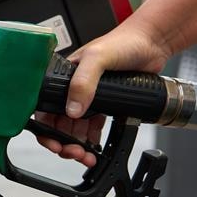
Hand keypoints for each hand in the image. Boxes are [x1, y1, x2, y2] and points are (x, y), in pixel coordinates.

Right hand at [36, 16, 172, 165]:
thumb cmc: (123, 41)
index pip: (44, 106)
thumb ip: (83, 82)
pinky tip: (94, 147)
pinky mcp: (104, 103)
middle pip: (58, 122)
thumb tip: (72, 109)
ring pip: (74, 128)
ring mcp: (88, 96)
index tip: (54, 143)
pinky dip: (91, 140)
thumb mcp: (98, 58)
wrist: (152, 42)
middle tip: (74, 153)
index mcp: (63, 76)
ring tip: (86, 155)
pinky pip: (91, 126)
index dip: (46, 128)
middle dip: (63, 142)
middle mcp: (72, 88)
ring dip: (77, 144)